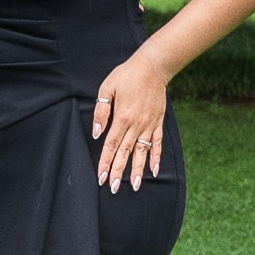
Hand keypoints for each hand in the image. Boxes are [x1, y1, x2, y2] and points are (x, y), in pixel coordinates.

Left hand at [91, 53, 167, 193]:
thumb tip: (97, 132)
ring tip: (134, 186)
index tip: (101, 177)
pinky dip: (156, 157)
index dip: (105, 162)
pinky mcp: (157, 123)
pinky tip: (154, 170)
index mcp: (122, 117)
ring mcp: (148, 125)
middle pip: (125, 153)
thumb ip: (101, 111)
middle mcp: (136, 125)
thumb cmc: (127, 75)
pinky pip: (157, 144)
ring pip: (141, 152)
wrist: (153, 66)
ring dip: (137, 170)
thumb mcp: (107, 88)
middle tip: (113, 188)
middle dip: (119, 172)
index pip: (111, 145)